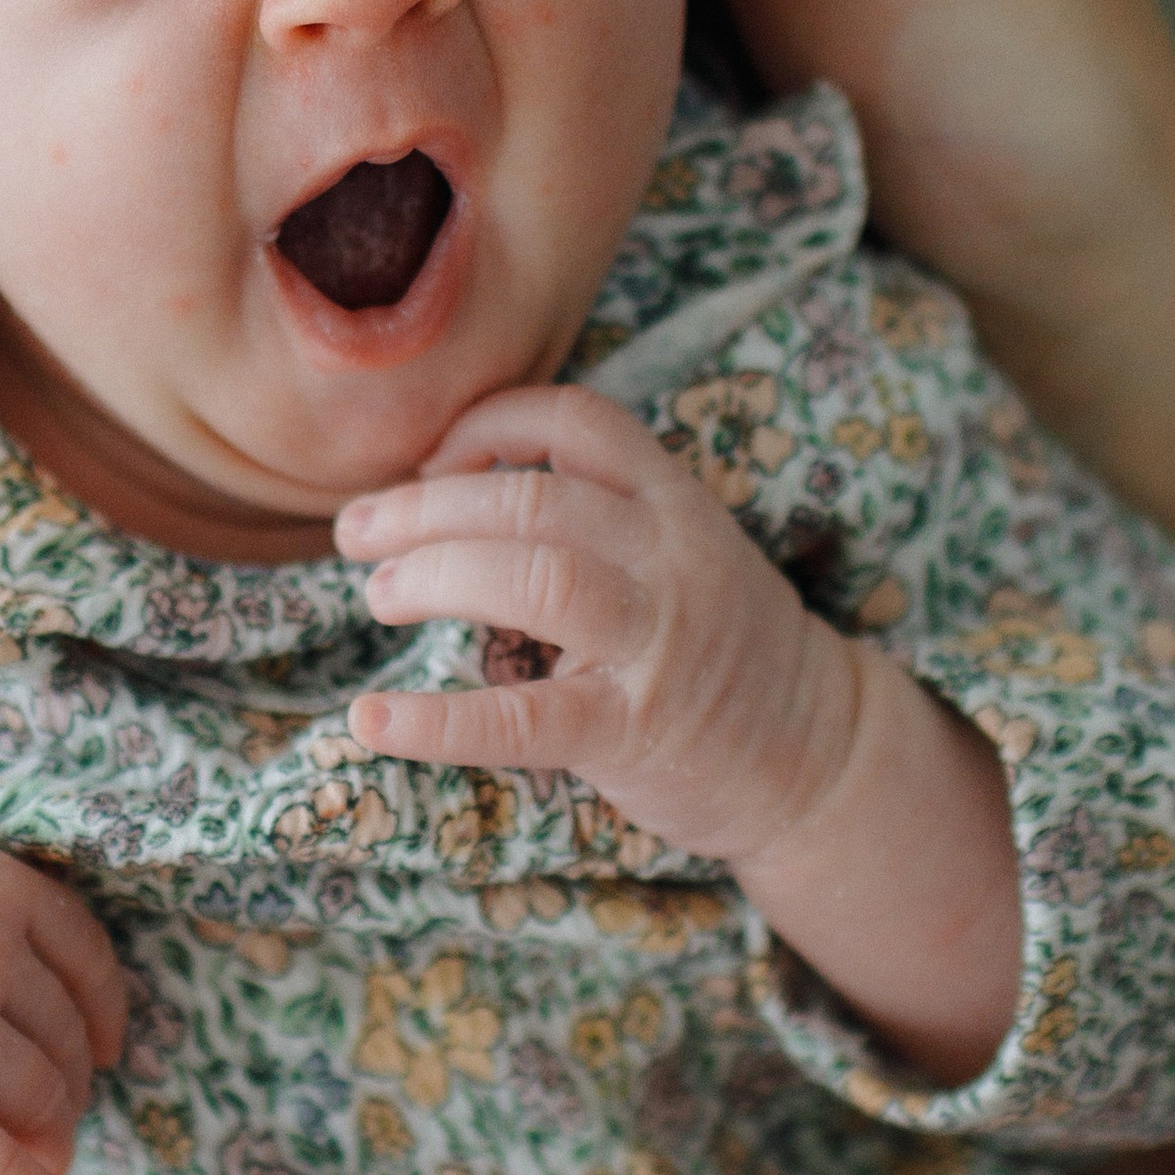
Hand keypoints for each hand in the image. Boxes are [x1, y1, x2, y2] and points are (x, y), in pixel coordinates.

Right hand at [0, 811, 127, 1174]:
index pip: (86, 966)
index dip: (100, 1019)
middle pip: (63, 1044)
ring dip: (42, 1136)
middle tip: (32, 1113)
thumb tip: (93, 1058)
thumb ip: (0, 932)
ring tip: (14, 1147)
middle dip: (60, 1088)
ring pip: (37, 1101)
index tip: (104, 1052)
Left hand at [337, 386, 858, 870]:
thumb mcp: (679, 549)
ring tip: (379, 594)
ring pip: (535, 576)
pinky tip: (372, 719)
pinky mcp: (631, 732)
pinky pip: (523, 720)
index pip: (576, 420)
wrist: (817, 754)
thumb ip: (594, 511)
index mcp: (674, 504)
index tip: (432, 462)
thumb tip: (446, 484)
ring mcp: (654, 644)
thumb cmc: (718, 646)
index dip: (487, 425)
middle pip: (533, 498)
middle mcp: (668, 559)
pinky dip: (437, 721)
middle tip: (358, 532)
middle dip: (425, 507)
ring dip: (434, 574)